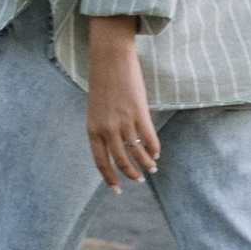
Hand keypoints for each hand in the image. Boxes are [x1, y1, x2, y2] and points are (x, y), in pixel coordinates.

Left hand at [84, 18, 159, 191]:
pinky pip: (149, 138)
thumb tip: (115, 148)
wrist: (111, 58)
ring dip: (146, 163)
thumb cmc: (103, 82)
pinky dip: (154, 148)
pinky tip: (157, 153)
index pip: (101, 161)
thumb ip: (102, 129)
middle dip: (132, 174)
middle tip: (140, 179)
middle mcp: (107, 129)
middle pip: (121, 160)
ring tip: (152, 168)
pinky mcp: (139, 112)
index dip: (110, 178)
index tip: (117, 190)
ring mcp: (124, 121)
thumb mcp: (96, 109)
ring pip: (137, 152)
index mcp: (93, 128)